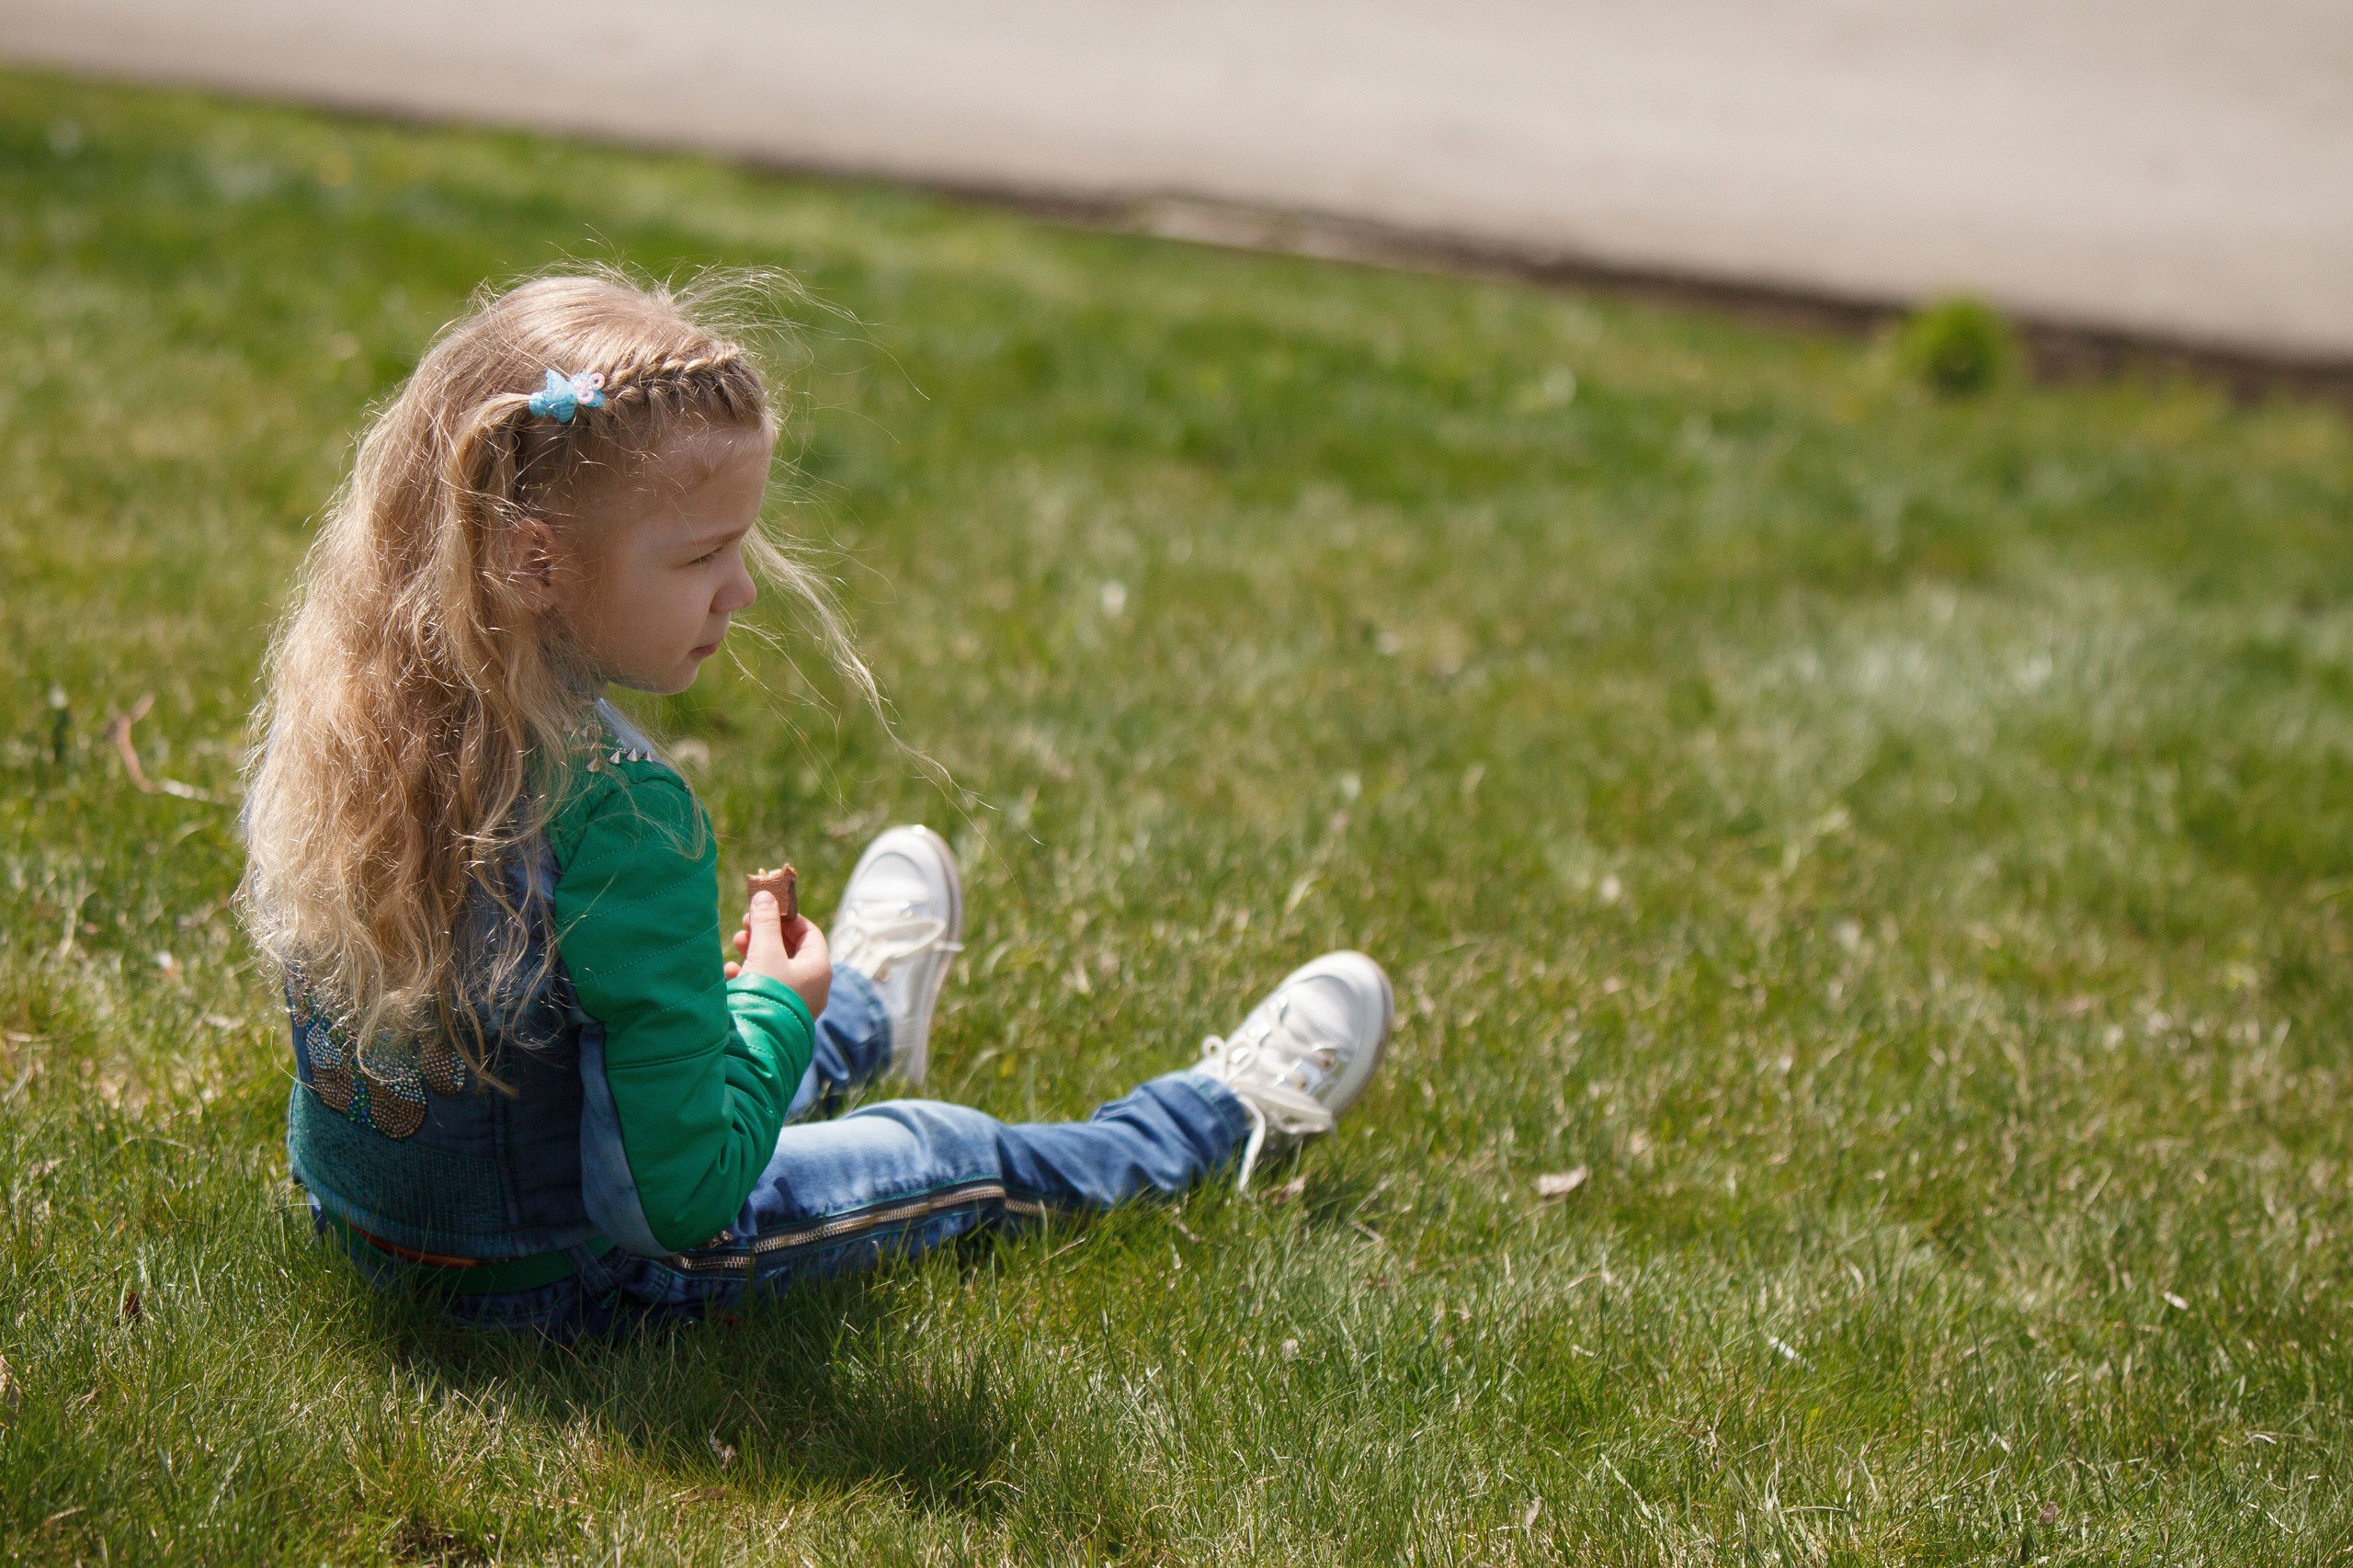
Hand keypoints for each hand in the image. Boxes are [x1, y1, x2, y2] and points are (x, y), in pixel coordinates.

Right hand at [726, 890, 829, 1016]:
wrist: (755, 1044)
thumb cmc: (766, 994)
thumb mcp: (765, 952)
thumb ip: (765, 923)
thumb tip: (766, 895)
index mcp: (818, 969)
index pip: (809, 933)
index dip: (787, 917)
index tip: (766, 908)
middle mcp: (811, 986)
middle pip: (790, 949)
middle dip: (766, 933)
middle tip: (745, 923)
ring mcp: (793, 1001)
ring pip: (775, 967)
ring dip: (755, 951)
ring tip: (736, 941)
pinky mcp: (775, 1013)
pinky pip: (764, 987)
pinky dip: (748, 974)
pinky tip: (730, 970)